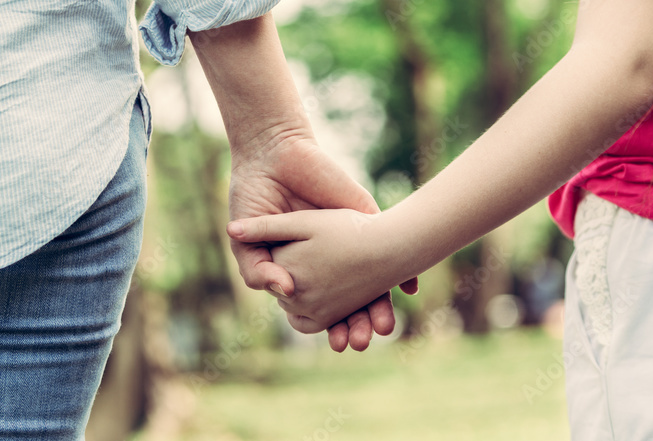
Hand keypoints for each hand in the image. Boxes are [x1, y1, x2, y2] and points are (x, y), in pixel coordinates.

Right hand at [228, 208, 419, 333]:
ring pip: (374, 281)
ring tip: (382, 327)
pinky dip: (401, 268)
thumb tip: (284, 292)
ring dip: (379, 306)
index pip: (321, 308)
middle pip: (352, 301)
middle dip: (358, 323)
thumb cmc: (253, 201)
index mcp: (301, 271)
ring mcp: (349, 240)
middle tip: (362, 341)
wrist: (270, 158)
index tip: (337, 342)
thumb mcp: (245, 244)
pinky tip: (407, 289)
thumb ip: (257, 272)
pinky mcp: (365, 217)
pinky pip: (390, 242)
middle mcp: (329, 260)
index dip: (330, 327)